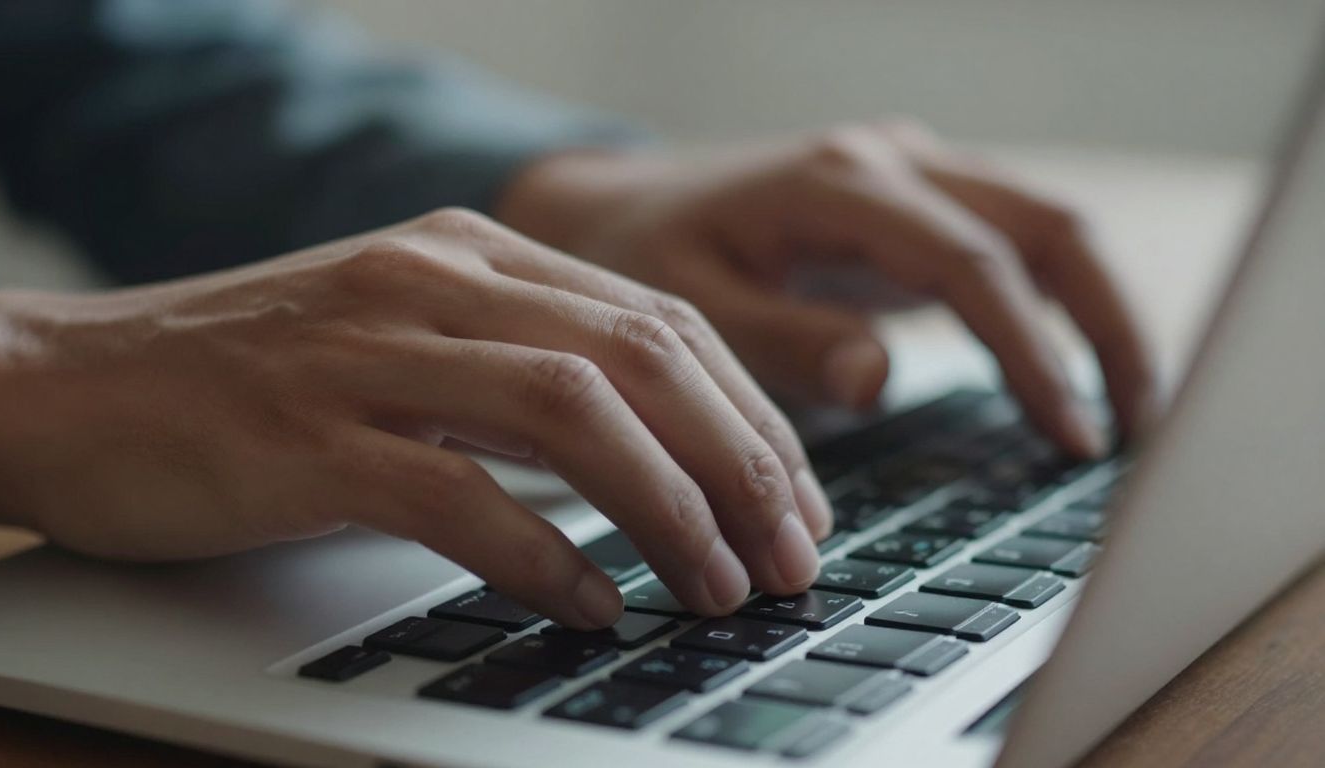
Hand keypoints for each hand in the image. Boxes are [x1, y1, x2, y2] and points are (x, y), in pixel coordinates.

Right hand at [0, 209, 831, 627]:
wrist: (75, 384)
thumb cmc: (253, 377)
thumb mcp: (408, 338)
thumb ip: (519, 372)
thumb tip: (654, 453)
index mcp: (473, 253)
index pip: (659, 322)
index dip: (749, 416)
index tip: (795, 498)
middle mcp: (433, 282)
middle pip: (641, 359)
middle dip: (740, 464)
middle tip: (791, 555)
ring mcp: (370, 352)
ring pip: (573, 415)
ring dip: (668, 508)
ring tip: (718, 585)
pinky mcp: (310, 436)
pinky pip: (459, 494)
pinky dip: (543, 556)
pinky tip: (591, 604)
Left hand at [500, 121, 1157, 456]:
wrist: (611, 211)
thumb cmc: (635, 257)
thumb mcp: (682, 308)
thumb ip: (778, 342)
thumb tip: (879, 376)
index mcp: (838, 184)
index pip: (973, 263)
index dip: (1033, 352)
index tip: (1070, 434)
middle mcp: (889, 164)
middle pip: (1048, 226)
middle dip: (1107, 325)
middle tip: (1134, 429)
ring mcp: (907, 177)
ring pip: (1045, 227)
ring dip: (1096, 313)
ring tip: (1122, 411)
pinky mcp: (910, 208)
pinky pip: (1009, 246)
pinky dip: (1054, 306)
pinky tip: (1064, 376)